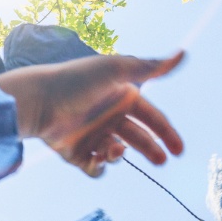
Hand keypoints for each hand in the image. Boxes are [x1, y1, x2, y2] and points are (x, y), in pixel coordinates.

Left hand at [0, 51, 184, 176]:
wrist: (37, 100)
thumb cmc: (76, 81)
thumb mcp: (116, 69)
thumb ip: (151, 67)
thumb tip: (184, 53)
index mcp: (121, 98)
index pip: (151, 118)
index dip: (167, 133)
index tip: (179, 150)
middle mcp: (109, 117)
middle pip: (139, 138)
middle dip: (152, 150)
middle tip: (162, 160)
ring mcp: (93, 136)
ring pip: (118, 153)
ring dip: (120, 154)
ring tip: (113, 150)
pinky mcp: (76, 153)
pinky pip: (95, 168)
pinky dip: (100, 168)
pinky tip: (98, 160)